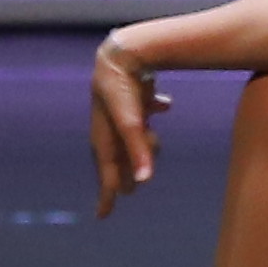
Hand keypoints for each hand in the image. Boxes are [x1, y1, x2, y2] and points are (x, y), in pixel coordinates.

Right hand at [86, 36, 168, 216]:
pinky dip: (153, 110)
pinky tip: (164, 106)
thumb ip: (139, 148)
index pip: (107, 171)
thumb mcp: (130, 121)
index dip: (107, 194)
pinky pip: (144, 106)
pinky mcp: (132, 91)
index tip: (103, 216)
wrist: (123, 50)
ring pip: (131, 132)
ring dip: (142, 142)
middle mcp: (110, 123)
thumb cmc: (122, 88)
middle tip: (129, 190)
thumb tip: (144, 182)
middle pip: (118, 154)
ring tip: (155, 146)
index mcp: (105, 135)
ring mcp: (120, 107)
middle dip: (124, 171)